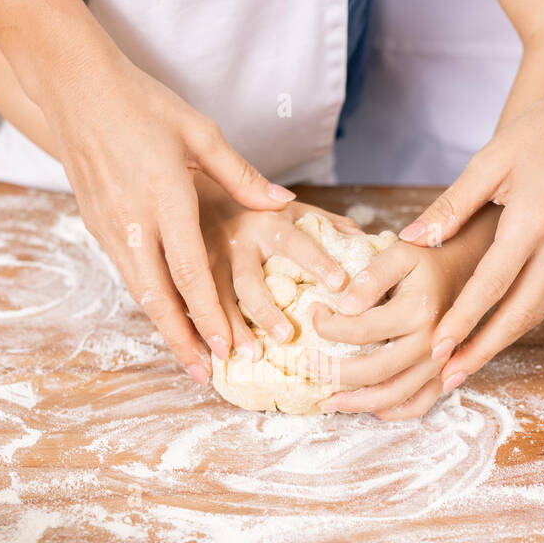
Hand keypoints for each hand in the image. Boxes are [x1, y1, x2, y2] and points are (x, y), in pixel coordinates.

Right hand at [50, 54, 296, 382]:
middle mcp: (133, 219)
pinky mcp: (96, 224)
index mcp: (165, 196)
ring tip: (188, 358)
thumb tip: (285, 204)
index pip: (189, 271)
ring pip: (138, 291)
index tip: (227, 348)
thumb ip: (242, 175)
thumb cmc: (143, 104)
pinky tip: (165, 318)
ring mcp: (109, 225)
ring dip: (164, 327)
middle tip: (205, 375)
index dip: (209, 315)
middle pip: (158, 296)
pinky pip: (126, 273)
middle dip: (183, 339)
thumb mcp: (199, 132)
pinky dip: (148, 301)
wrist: (74, 88)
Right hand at [196, 178, 364, 359]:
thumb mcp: (285, 203)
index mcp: (266, 222)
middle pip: (248, 282)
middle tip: (286, 337)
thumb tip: (363, 242)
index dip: (317, 261)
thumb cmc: (247, 202)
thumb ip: (323, 222)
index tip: (340, 284)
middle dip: (265, 311)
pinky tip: (202, 359)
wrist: (184, 183)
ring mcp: (204, 260)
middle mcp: (234, 242)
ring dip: (225, 330)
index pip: (295, 243)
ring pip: (211, 299)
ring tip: (238, 357)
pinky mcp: (180, 273)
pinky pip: (182, 306)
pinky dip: (191, 334)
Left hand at [308, 234, 482, 419]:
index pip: (360, 330)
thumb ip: (370, 277)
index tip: (313, 312)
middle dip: (332, 371)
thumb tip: (343, 306)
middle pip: (373, 370)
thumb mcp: (399, 254)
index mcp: (418, 312)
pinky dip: (391, 412)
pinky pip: (418, 405)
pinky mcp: (441, 375)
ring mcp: (438, 364)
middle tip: (305, 364)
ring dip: (355, 403)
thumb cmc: (426, 262)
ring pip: (392, 396)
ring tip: (327, 400)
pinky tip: (366, 407)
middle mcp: (431, 344)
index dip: (327, 326)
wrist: (464, 272)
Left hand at [398, 85, 543, 393]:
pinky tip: (496, 334)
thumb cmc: (540, 132)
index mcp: (534, 221)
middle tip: (448, 379)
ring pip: (536, 312)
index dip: (463, 320)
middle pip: (518, 313)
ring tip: (466, 366)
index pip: (492, 284)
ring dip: (502, 342)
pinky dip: (521, 322)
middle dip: (482, 350)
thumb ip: (450, 206)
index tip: (436, 349)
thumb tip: (411, 242)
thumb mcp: (489, 161)